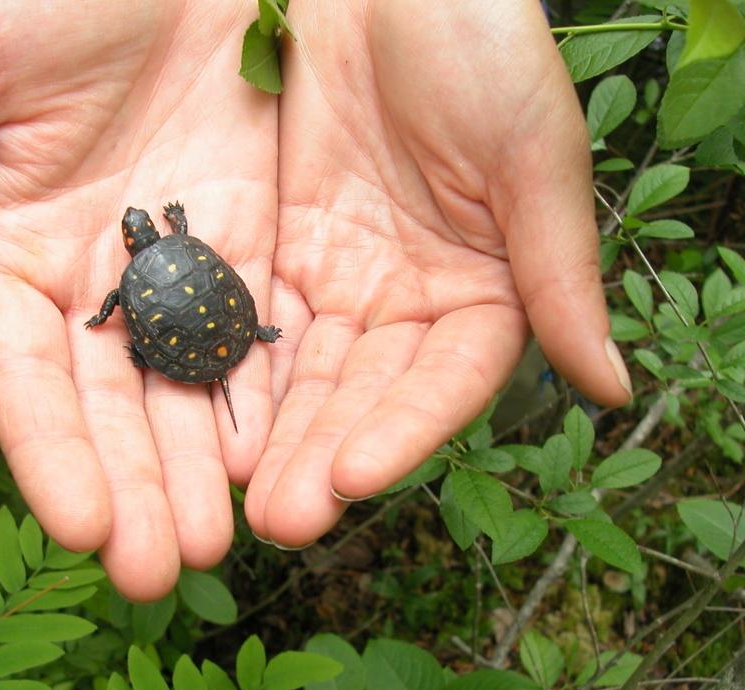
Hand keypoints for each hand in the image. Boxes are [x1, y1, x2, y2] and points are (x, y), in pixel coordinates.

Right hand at [0, 0, 277, 599]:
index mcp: (10, 253)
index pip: (24, 375)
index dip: (47, 450)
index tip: (79, 526)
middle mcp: (90, 280)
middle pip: (110, 403)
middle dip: (134, 486)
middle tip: (158, 570)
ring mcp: (172, 268)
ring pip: (186, 383)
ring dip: (203, 463)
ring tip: (225, 540)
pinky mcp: (249, 240)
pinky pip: (255, 328)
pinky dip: (263, 392)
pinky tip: (278, 453)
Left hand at [245, 0, 632, 547]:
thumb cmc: (476, 40)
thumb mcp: (531, 149)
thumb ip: (558, 271)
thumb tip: (611, 388)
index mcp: (481, 288)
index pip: (444, 381)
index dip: (405, 430)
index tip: (355, 476)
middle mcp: (404, 299)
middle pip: (361, 394)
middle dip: (321, 455)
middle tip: (280, 520)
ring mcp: (335, 277)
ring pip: (299, 373)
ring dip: (269, 434)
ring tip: (233, 498)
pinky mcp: (274, 247)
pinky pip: (246, 317)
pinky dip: (226, 366)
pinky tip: (199, 418)